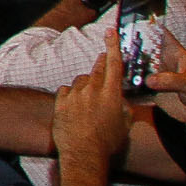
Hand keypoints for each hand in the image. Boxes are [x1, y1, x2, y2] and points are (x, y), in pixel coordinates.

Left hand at [51, 47, 134, 175]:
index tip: (110, 31)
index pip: (114, 64)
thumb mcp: (125, 125)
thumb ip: (124, 107)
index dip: (112, 46)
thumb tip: (121, 100)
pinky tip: (73, 108)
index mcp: (112, 94)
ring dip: (85, 87)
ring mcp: (75, 95)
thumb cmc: (107, 142)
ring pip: (80, 82)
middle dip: (100, 66)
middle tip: (101, 64)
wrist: (83, 153)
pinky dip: (70, 96)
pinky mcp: (60, 102)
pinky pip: (66, 91)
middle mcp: (92, 90)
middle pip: (96, 70)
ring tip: (88, 104)